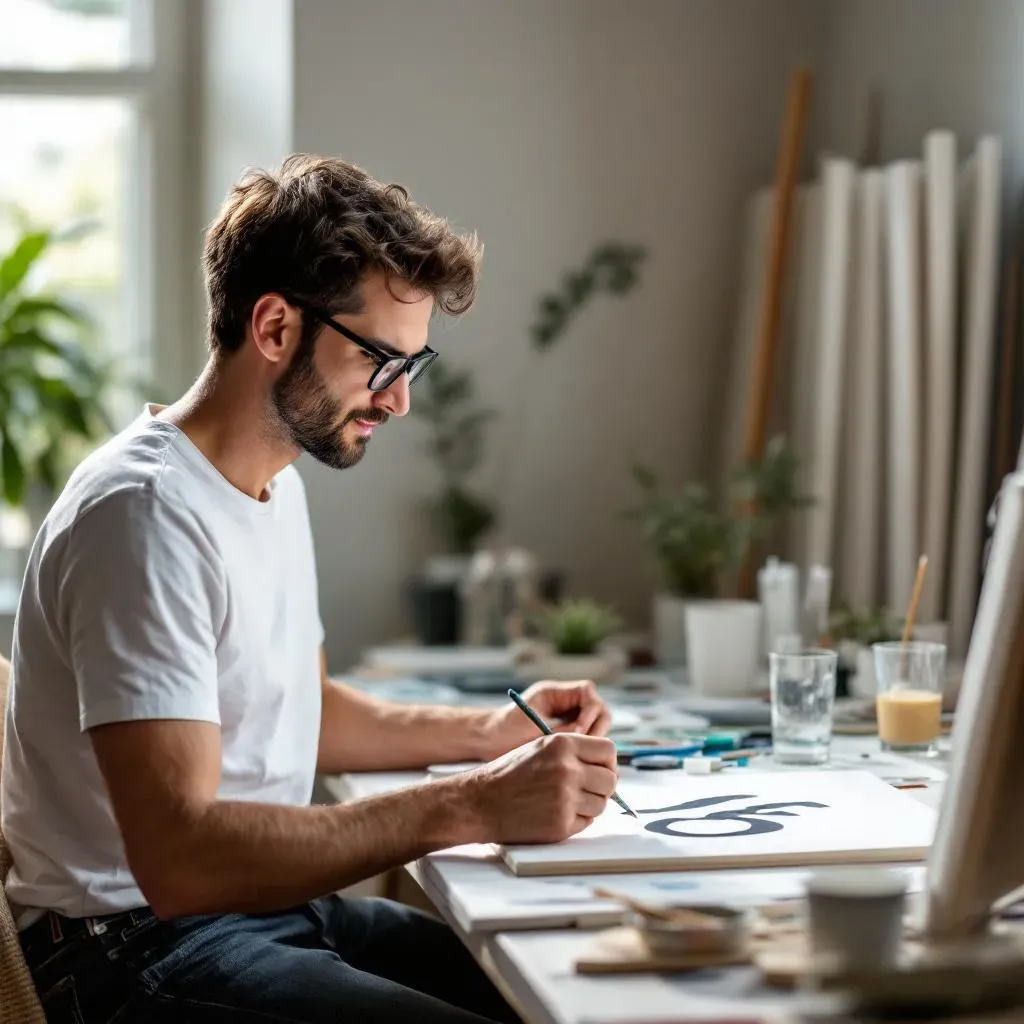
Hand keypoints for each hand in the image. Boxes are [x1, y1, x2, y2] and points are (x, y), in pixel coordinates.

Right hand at [462, 732, 618, 843]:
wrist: (480, 801)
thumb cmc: (509, 774)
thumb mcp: (541, 748)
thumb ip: (574, 753)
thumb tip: (608, 767)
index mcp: (563, 744)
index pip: (609, 751)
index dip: (607, 762)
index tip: (600, 770)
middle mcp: (567, 769)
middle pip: (610, 779)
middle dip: (602, 786)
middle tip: (585, 790)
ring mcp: (565, 798)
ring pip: (601, 804)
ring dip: (589, 805)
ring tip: (564, 801)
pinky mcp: (561, 824)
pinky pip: (587, 823)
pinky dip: (576, 820)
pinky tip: (554, 812)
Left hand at [480, 680, 611, 758]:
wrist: (491, 740)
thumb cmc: (507, 728)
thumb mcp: (534, 725)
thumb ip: (561, 729)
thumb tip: (583, 735)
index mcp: (557, 692)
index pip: (588, 694)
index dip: (589, 713)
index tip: (578, 731)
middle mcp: (567, 702)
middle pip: (599, 710)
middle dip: (596, 728)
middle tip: (582, 746)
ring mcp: (569, 718)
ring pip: (597, 726)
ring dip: (592, 741)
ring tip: (578, 756)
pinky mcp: (568, 734)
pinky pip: (587, 740)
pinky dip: (585, 749)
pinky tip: (576, 761)